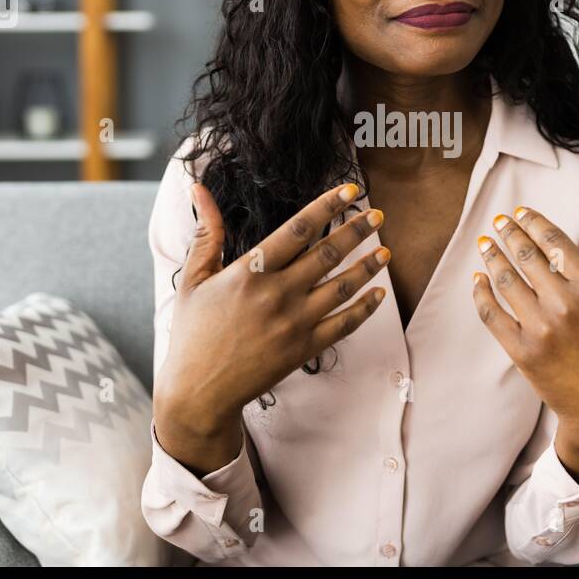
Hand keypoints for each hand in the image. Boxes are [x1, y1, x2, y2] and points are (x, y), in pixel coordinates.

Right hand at [154, 181, 390, 449]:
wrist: (198, 391)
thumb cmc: (192, 332)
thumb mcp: (192, 278)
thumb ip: (207, 232)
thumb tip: (199, 188)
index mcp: (249, 271)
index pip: (298, 229)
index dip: (327, 206)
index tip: (350, 191)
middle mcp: (276, 294)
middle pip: (328, 254)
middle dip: (357, 230)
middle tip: (378, 214)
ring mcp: (294, 323)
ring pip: (342, 287)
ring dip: (367, 266)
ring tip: (385, 250)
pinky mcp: (304, 349)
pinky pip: (344, 324)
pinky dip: (365, 308)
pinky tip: (379, 293)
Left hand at [471, 206, 578, 481]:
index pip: (556, 241)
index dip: (534, 222)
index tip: (521, 212)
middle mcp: (567, 304)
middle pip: (527, 255)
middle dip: (509, 232)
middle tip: (499, 221)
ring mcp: (542, 329)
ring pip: (506, 281)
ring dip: (491, 257)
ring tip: (485, 244)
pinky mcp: (522, 352)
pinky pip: (491, 314)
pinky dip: (480, 293)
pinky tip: (478, 280)